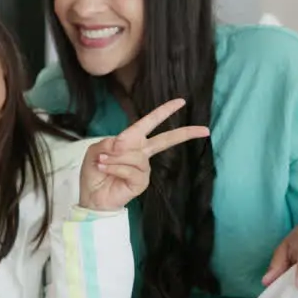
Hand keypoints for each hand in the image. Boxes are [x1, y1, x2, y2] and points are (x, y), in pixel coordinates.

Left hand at [79, 98, 210, 210]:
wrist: (92, 196)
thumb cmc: (95, 171)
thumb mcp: (96, 149)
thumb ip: (109, 142)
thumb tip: (123, 142)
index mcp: (132, 141)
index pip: (150, 123)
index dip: (164, 111)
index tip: (181, 102)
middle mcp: (142, 153)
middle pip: (165, 140)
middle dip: (184, 133)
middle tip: (204, 129)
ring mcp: (144, 168)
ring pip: (135, 155)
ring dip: (115, 158)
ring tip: (103, 162)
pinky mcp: (142, 181)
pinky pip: (130, 169)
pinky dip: (115, 167)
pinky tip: (107, 170)